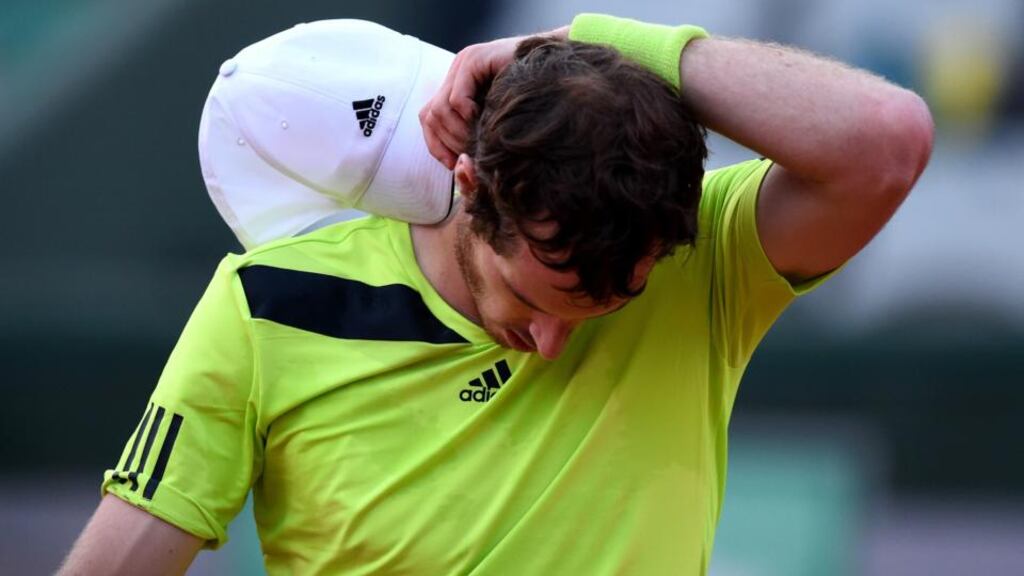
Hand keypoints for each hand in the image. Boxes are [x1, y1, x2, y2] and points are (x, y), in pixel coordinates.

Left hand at [419, 27, 567, 168]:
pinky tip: (484, 120)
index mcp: (457, 85)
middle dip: (448, 142)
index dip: (436, 144)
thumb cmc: (531, 101)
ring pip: (439, 109)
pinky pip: (456, 98)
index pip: (428, 117)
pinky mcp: (474, 60)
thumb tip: (459, 166)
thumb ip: (476, 135)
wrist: (556, 69)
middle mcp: (455, 72)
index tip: (454, 164)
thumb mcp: (496, 122)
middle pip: (430, 115)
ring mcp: (463, 63)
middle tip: (470, 155)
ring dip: (458, 132)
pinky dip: (466, 116)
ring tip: (478, 140)